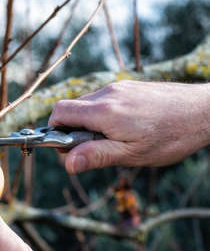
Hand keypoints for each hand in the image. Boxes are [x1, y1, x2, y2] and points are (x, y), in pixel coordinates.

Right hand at [49, 81, 209, 172]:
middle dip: (73, 129)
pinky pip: (105, 100)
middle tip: (94, 149)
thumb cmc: (169, 136)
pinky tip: (126, 127)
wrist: (203, 111)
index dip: (55, 131)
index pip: (60, 112)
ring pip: (88, 104)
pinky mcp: (130, 87)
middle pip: (72, 108)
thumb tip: (67, 163)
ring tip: (114, 139)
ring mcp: (119, 88)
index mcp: (103, 111)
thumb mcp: (131, 154)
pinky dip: (103, 115)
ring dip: (89, 123)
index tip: (67, 148)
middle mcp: (108, 94)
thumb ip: (96, 156)